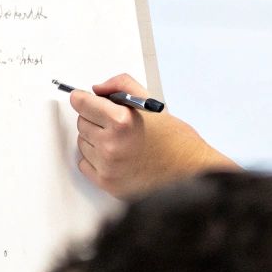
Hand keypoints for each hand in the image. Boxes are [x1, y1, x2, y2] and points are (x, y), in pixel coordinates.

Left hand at [71, 73, 238, 196]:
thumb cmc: (174, 140)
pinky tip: (117, 157)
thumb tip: (97, 89)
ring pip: (82, 143)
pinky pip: (85, 164)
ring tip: (120, 142)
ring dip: (95, 140)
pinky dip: (96, 159)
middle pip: (81, 123)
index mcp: (122, 121)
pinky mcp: (108, 184)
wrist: (190, 171)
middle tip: (115, 124)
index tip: (81, 99)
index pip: (82, 103)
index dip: (82, 99)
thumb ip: (121, 86)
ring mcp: (108, 166)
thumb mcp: (151, 104)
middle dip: (94, 119)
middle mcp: (112, 145)